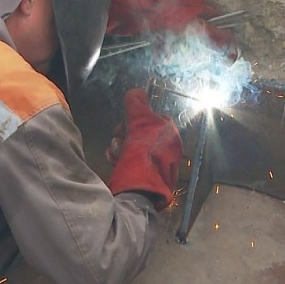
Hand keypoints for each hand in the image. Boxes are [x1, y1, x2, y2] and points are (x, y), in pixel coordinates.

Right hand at [106, 89, 182, 209]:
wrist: (138, 192)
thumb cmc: (143, 156)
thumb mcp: (140, 124)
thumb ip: (138, 105)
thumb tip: (136, 91)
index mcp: (171, 137)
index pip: (153, 118)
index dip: (137, 117)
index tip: (126, 121)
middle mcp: (165, 151)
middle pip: (140, 132)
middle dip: (125, 133)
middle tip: (118, 138)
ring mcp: (154, 166)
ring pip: (131, 146)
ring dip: (119, 146)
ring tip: (116, 154)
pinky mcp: (142, 177)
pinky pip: (128, 161)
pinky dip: (118, 158)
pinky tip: (113, 161)